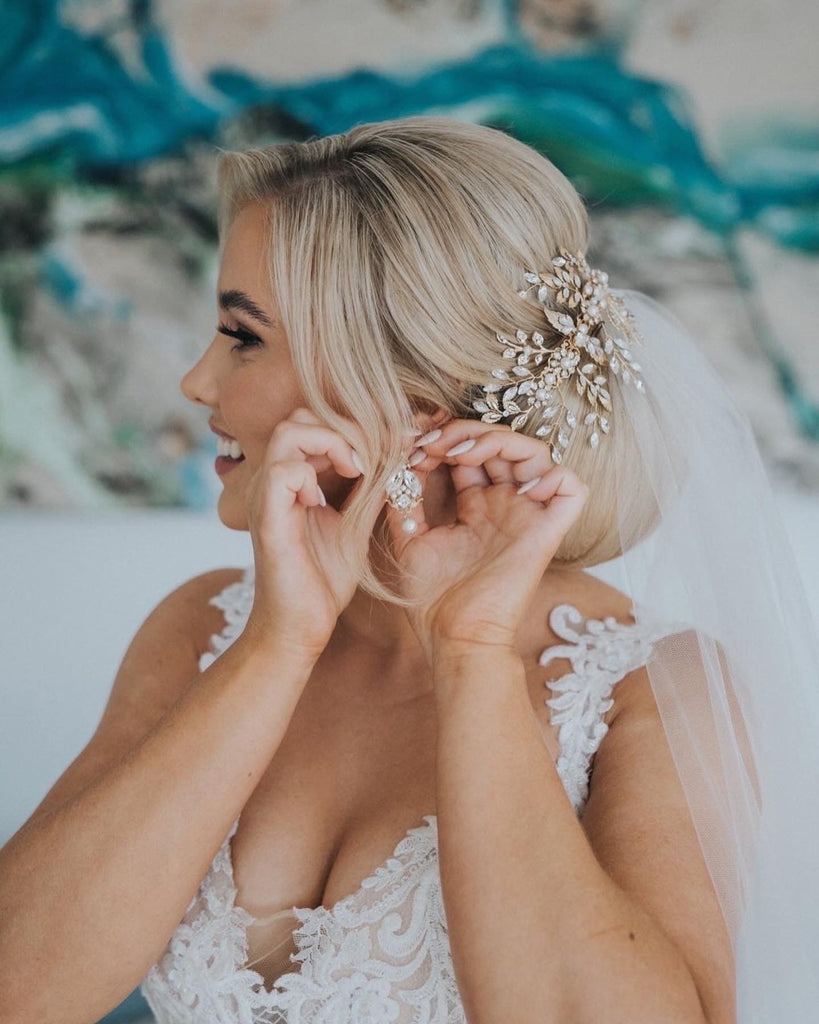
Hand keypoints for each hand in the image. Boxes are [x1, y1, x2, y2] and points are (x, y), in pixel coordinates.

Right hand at [243, 407, 370, 661]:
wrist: (300, 625)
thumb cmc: (324, 578)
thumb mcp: (357, 521)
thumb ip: (372, 486)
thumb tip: (401, 450)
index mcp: (294, 477)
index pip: (317, 422)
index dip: (357, 426)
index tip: (393, 444)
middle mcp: (275, 479)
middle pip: (301, 416)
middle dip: (346, 429)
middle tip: (371, 461)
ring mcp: (266, 495)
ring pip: (290, 432)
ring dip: (332, 443)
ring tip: (354, 472)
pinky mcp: (266, 519)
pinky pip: (283, 471)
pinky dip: (312, 475)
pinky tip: (326, 501)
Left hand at [382, 419, 588, 662]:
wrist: (454, 637)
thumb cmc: (433, 600)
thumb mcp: (409, 539)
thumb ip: (403, 501)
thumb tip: (396, 461)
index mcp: (476, 507)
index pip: (470, 452)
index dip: (443, 439)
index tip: (411, 449)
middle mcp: (504, 506)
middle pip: (500, 443)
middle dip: (464, 431)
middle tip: (432, 443)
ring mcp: (527, 516)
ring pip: (535, 453)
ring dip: (498, 439)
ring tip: (460, 452)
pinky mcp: (548, 532)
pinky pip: (572, 488)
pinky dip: (553, 474)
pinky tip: (515, 484)